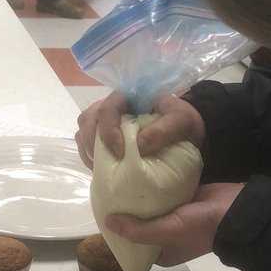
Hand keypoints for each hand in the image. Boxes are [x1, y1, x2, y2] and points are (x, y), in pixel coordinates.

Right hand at [75, 93, 205, 166]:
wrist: (187, 133)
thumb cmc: (183, 122)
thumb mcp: (181, 122)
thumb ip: (163, 130)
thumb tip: (139, 145)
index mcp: (128, 97)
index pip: (107, 109)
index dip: (108, 130)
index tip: (121, 152)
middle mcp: (113, 109)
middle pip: (88, 120)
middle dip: (91, 142)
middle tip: (105, 163)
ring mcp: (106, 124)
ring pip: (83, 133)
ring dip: (88, 152)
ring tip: (102, 169)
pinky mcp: (106, 140)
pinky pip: (88, 148)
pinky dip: (91, 160)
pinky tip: (104, 172)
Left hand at [103, 183, 241, 265]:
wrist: (239, 210)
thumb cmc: (201, 227)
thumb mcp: (167, 232)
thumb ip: (139, 230)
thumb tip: (108, 223)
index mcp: (161, 253)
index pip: (132, 244)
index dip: (118, 231)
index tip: (104, 212)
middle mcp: (166, 236)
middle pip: (139, 223)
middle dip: (126, 210)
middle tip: (107, 190)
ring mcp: (174, 216)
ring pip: (149, 206)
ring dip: (136, 195)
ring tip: (117, 178)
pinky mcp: (181, 198)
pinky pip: (160, 192)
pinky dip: (150, 184)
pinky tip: (136, 171)